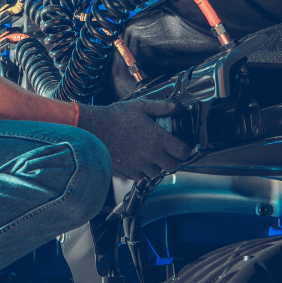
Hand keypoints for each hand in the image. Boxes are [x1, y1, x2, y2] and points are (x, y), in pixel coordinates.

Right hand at [76, 99, 191, 180]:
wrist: (95, 129)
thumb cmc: (116, 117)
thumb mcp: (141, 106)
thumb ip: (163, 107)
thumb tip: (178, 108)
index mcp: (157, 138)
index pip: (183, 152)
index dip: (186, 149)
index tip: (183, 145)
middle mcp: (151, 154)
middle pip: (174, 165)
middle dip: (174, 158)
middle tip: (169, 150)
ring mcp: (140, 164)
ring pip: (159, 172)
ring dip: (159, 165)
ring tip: (152, 154)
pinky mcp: (130, 171)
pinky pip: (143, 176)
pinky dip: (145, 170)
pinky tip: (140, 158)